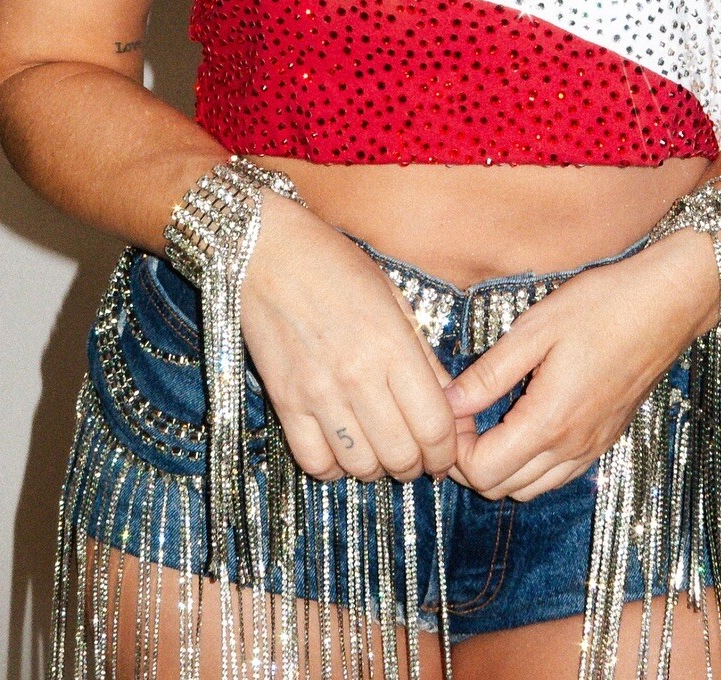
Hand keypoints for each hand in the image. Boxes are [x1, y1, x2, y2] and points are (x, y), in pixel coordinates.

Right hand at [242, 195, 459, 484]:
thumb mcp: (394, 299)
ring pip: (360, 466)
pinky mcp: (284, 401)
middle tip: (418, 456)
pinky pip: (314, 461)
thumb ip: (424, 358)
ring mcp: (317, 391)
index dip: (447, 451)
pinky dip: (334, 468)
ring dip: (378, 469)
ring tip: (381, 451)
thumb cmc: (337, 266)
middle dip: (417, 465)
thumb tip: (454, 409)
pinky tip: (343, 450)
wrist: (266, 251)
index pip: (434, 426)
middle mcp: (357, 374)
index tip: (446, 452)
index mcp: (392, 344)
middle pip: (401, 455)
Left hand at [444, 231, 719, 501]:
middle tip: (462, 412)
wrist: (666, 303)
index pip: (483, 471)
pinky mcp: (604, 440)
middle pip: (501, 488)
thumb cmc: (601, 306)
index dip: (455, 446)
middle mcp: (571, 447)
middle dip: (470, 459)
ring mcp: (591, 448)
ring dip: (499, 465)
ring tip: (487, 417)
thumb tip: (448, 402)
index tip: (451, 406)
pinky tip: (522, 422)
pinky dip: (529, 464)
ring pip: (529, 488)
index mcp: (550, 421)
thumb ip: (490, 374)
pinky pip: (557, 475)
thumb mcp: (535, 330)